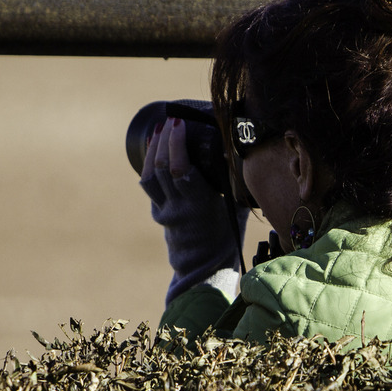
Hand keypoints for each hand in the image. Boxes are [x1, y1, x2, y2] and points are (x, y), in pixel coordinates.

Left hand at [140, 118, 248, 303]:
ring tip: (160, 130)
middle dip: (164, 140)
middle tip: (171, 120)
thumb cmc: (227, 237)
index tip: (180, 124)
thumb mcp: (235, 209)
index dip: (176, 144)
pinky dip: (151, 165)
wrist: (206, 270)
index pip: (180, 169)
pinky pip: (150, 186)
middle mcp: (178, 207)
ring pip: (150, 177)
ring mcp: (164, 211)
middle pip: (161, 168)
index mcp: (199, 204)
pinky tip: (154, 150)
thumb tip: (241, 153)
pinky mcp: (158, 213)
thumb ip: (235, 183)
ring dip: (153, 150)